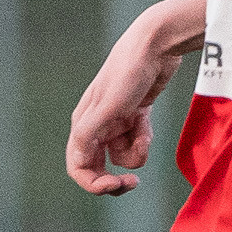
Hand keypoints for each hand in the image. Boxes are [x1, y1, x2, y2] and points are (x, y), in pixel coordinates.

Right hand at [64, 0, 200, 193]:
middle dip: (115, 177)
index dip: (93, 183)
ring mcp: (115, 123)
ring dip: (136, 150)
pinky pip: (136, 143)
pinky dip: (143, 138)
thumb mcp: (108, 106)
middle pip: (98, 167)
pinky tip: (147, 122)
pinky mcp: (133, 118)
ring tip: (144, 132)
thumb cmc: (128, 73)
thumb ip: (88, 135)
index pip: (78, 167)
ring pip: (122, 157)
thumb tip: (76, 163)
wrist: (155, 47)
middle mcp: (96, 127)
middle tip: (133, 183)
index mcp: (83, 125)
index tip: (114, 185)